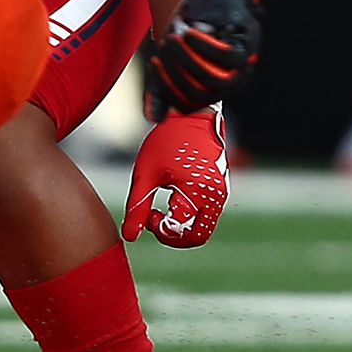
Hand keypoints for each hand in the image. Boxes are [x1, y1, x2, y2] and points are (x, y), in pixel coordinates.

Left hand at [122, 107, 227, 246]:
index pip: (179, 232)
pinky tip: (174, 196)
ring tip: (164, 203)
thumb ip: (137, 207)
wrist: (193, 114)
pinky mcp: (221, 187)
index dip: (158, 230)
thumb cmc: (167, 140)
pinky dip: (191, 215)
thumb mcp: (146, 174)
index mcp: (197, 193)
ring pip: (204, 226)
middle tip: (156, 218)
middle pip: (198, 236)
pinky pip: (209, 213)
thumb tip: (130, 237)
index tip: (148, 213)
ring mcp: (221, 192)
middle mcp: (215, 196)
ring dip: (183, 225)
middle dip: (174, 236)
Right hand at [144, 0, 260, 117]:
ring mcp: (242, 67)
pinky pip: (224, 56)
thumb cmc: (190, 28)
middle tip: (162, 49)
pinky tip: (188, 32)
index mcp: (212, 92)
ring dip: (187, 60)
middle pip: (198, 94)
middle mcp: (230, 85)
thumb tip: (153, 118)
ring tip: (173, 39)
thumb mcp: (172, 59)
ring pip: (211, 79)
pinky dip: (203, 46)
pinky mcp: (247, 46)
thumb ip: (162, 87)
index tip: (154, 63)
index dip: (167, 89)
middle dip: (174, 73)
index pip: (186, 105)